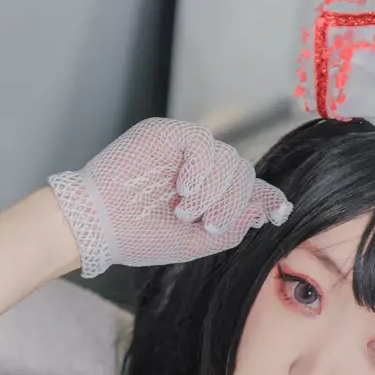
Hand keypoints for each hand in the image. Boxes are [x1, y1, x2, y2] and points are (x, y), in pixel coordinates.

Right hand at [48, 116, 291, 276]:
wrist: (95, 227)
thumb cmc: (137, 236)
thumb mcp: (193, 242)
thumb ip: (231, 227)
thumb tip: (265, 210)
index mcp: (207, 192)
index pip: (246, 186)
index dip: (264, 196)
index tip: (279, 211)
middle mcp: (199, 168)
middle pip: (243, 172)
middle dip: (233, 202)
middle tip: (208, 224)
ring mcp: (182, 148)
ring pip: (228, 158)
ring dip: (214, 191)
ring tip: (185, 210)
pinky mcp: (165, 132)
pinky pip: (203, 142)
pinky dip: (201, 169)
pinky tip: (183, 189)